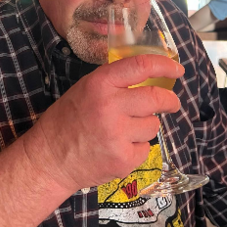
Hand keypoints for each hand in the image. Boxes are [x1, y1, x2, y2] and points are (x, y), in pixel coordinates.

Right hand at [22, 54, 182, 191]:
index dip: (165, 66)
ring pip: (153, 125)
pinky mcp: (123, 158)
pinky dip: (136, 149)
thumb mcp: (85, 90)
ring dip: (145, 127)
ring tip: (123, 133)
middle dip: (169, 101)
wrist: (49, 160)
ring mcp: (117, 134)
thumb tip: (151, 78)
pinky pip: (145, 148)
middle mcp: (109, 106)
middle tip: (170, 103)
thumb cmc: (67, 122)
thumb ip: (115, 83)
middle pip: (156, 98)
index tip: (177, 69)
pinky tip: (117, 149)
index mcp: (99, 84)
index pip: (141, 66)